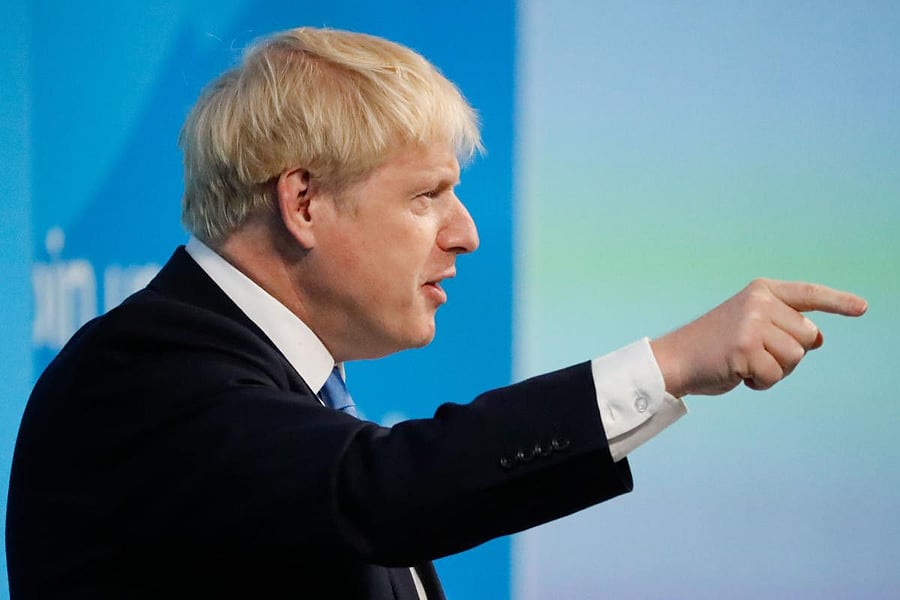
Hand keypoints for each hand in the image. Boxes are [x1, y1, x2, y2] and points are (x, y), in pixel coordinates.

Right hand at [650, 279, 866, 396]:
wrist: (675, 358)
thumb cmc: (714, 347)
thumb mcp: (751, 325)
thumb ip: (784, 326)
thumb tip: (820, 339)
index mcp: (761, 291)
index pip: (808, 294)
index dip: (838, 302)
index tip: (862, 308)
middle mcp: (759, 302)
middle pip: (808, 336)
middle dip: (789, 353)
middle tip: (755, 353)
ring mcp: (752, 324)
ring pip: (795, 358)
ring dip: (774, 370)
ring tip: (745, 363)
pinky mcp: (746, 349)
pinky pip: (775, 375)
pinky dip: (761, 382)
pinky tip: (738, 374)